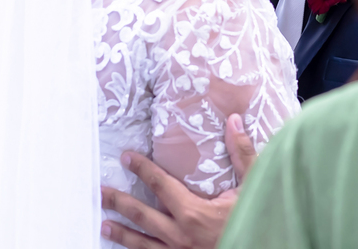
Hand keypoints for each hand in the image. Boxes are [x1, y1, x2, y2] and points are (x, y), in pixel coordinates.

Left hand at [100, 113, 256, 248]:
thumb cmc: (258, 223)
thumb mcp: (253, 188)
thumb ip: (243, 155)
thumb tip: (235, 121)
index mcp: (193, 213)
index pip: (159, 185)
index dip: (141, 169)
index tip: (126, 157)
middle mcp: (180, 235)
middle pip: (141, 215)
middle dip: (118, 202)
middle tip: (100, 193)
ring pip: (142, 243)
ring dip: (122, 233)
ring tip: (103, 225)